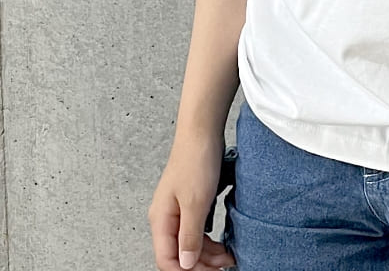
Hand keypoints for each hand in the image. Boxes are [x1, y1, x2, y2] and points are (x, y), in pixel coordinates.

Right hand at [148, 131, 235, 269]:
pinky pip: (195, 230)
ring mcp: (176, 210)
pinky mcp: (189, 202)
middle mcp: (165, 217)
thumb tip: (184, 264)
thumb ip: (189, 236)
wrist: (202, 131)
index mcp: (160, 220)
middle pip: (179, 255)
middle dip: (201, 264)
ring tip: (227, 255)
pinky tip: (221, 241)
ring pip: (189, 243)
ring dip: (207, 253)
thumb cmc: (196, 160)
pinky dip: (208, 239)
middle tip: (224, 265)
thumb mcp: (196, 203)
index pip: (167, 261)